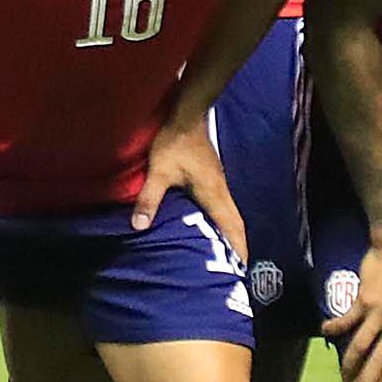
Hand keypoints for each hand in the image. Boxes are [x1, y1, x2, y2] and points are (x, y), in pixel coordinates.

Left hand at [136, 107, 241, 256]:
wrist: (187, 115)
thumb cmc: (175, 142)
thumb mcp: (159, 171)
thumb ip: (149, 198)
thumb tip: (138, 226)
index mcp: (213, 193)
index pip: (231, 225)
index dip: (238, 246)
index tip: (244, 266)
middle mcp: (221, 189)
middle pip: (236, 222)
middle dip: (238, 244)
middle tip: (239, 266)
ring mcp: (218, 182)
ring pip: (231, 213)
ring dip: (232, 231)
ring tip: (229, 251)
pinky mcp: (212, 177)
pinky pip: (223, 205)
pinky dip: (224, 220)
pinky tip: (215, 224)